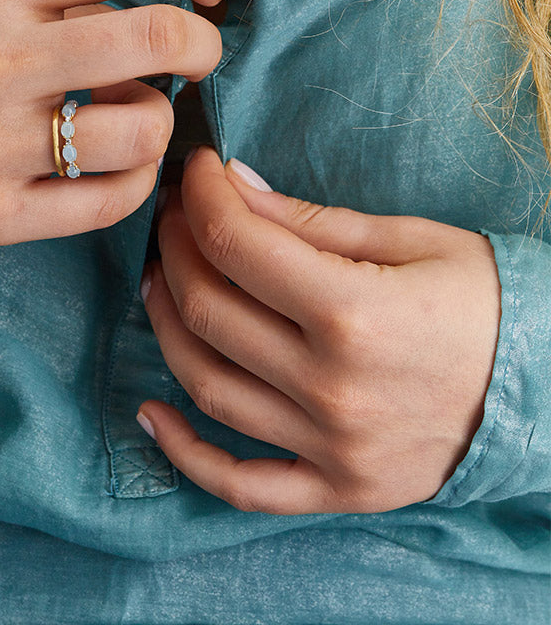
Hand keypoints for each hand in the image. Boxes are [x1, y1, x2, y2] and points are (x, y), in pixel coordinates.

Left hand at [138, 147, 500, 513]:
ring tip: (160, 282)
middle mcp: (333, 387)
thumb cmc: (486, 298)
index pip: (237, 243)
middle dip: (176, 248)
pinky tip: (149, 415)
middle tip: (176, 217)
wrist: (548, 385)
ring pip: (208, 384)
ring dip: (166, 325)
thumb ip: (311, 219)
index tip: (198, 171)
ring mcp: (331, 448)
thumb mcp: (410, 239)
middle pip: (209, 309)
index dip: (201, 195)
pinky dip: (183, 453)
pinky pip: (239, 484)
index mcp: (355, 312)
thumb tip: (233, 186)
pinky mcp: (336, 488)